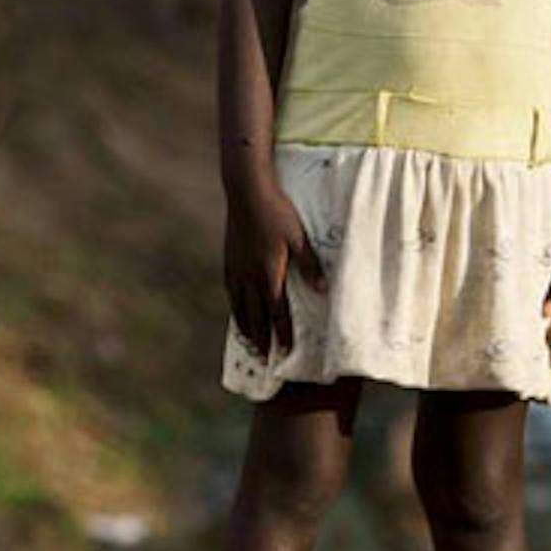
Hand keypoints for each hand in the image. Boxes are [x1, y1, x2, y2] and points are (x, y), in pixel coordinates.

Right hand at [223, 180, 322, 358]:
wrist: (246, 192)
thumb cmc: (277, 213)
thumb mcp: (299, 237)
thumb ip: (310, 265)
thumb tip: (322, 290)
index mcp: (269, 272)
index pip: (276, 311)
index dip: (282, 332)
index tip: (285, 351)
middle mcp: (249, 276)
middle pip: (255, 315)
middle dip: (262, 338)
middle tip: (266, 357)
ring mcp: (236, 269)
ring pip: (240, 306)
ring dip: (246, 328)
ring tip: (251, 343)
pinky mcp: (229, 260)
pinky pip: (231, 292)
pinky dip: (235, 308)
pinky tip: (237, 311)